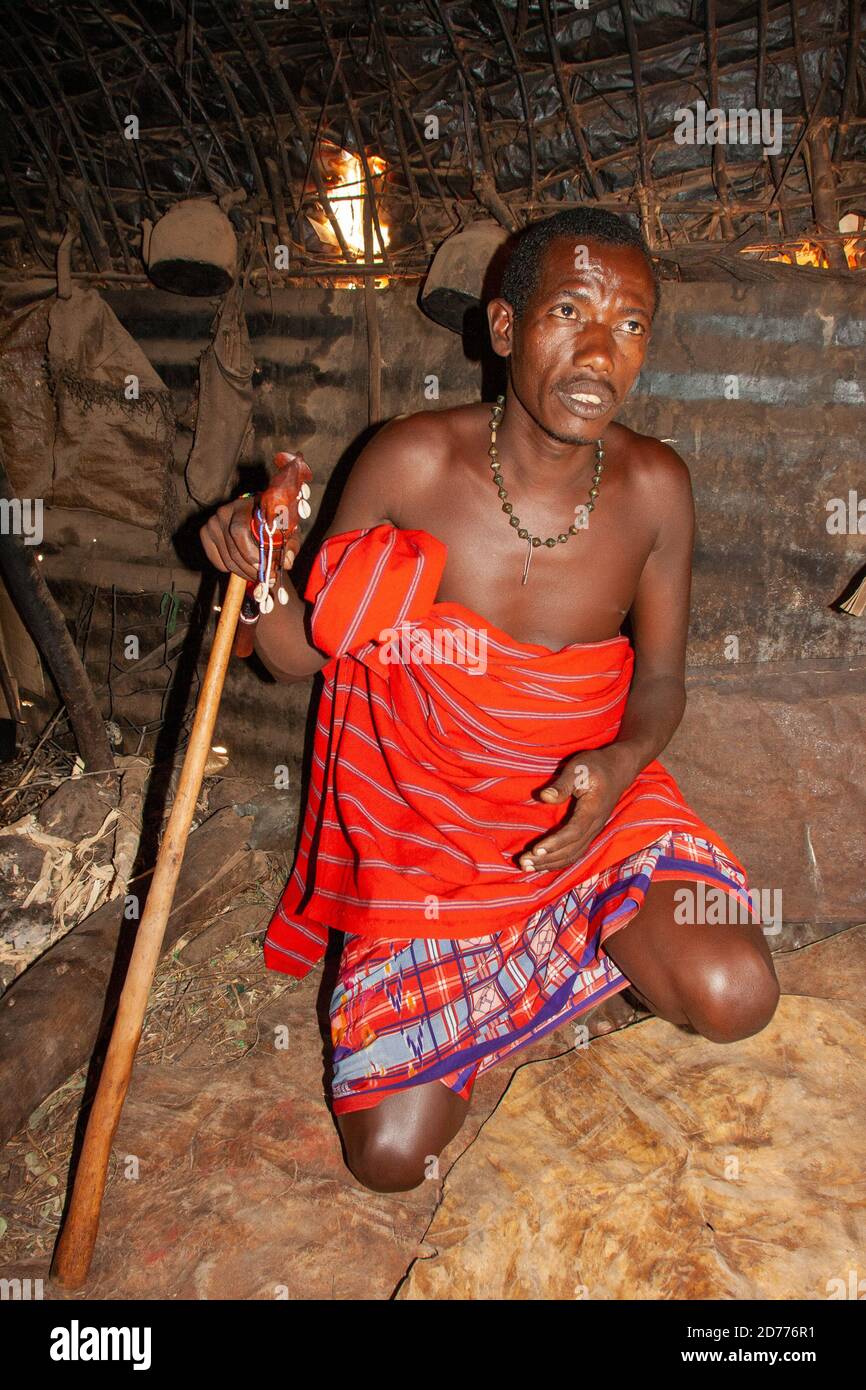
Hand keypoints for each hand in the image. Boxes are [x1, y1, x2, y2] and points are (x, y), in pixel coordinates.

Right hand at [199, 490, 301, 581]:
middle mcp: (224, 512)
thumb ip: (290, 545)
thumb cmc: (271, 522)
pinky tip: (243, 565)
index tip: (267, 569)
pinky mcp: (205, 534)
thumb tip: (287, 563)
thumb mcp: (286, 530)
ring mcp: (212, 523)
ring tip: (258, 575)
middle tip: (267, 579)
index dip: (252, 554)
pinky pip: (217, 561)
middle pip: (233, 550)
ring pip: (226, 559)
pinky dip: (230, 569)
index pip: (239, 532)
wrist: (254, 513)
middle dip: (251, 569)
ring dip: (244, 573)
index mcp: (244, 506)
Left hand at [518, 748, 634, 872]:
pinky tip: (543, 864)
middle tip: (523, 862)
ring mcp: (593, 831)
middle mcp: (595, 825)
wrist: (618, 769)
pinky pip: (575, 852)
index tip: (536, 850)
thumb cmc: (595, 766)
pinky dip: (559, 861)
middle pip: (571, 849)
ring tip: (528, 867)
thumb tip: (544, 796)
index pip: (574, 832)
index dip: (555, 843)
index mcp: (592, 809)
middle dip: (547, 859)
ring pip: (573, 854)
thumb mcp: (578, 768)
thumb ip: (562, 785)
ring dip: (550, 863)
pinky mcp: (589, 832)